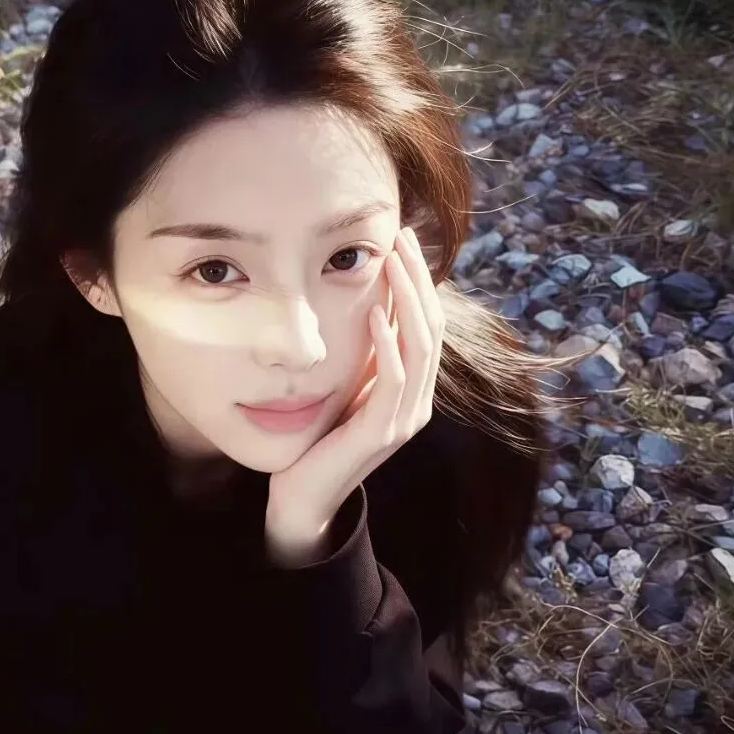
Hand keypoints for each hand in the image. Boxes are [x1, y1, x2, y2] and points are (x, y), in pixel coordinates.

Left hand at [264, 226, 445, 566]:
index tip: (401, 241)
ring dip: (407, 301)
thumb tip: (369, 308)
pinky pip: (394, 381)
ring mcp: (403, 420)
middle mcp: (417, 404)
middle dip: (418, 279)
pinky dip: (388, 345)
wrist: (302, 497)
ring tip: (392, 262)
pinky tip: (376, 316)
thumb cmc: (319, 440)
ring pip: (420, 349)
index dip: (419, 282)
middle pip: (431, 329)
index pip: (427, 325)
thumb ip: (366, 359)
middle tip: (402, 236)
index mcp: (413, 392)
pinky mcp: (382, 433)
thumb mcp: (348, 390)